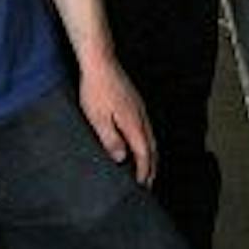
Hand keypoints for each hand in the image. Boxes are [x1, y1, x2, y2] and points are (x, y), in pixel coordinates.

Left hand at [79, 55, 157, 183]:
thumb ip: (111, 139)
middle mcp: (141, 117)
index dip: (144, 172)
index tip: (141, 186)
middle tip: (148, 184)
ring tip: (146, 169)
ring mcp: (140, 109)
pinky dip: (146, 143)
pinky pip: (146, 129)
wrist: (100, 62)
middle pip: (152, 148)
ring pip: (151, 138)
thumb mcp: (97, 118)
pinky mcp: (135, 103)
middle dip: (152, 168)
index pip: (144, 154)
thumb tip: (122, 158)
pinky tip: (138, 144)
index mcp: (133, 124)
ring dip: (151, 156)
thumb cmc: (96, 89)